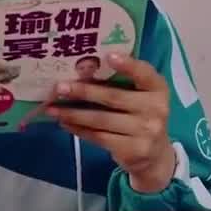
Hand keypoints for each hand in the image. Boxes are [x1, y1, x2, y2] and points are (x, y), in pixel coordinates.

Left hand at [47, 53, 177, 192]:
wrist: (155, 154)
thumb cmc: (140, 116)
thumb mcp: (140, 97)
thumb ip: (122, 83)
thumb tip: (82, 70)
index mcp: (157, 89)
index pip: (144, 74)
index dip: (127, 65)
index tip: (108, 56)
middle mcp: (156, 109)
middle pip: (114, 97)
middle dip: (83, 92)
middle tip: (60, 87)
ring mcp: (146, 131)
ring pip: (101, 120)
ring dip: (73, 114)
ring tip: (53, 108)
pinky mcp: (133, 150)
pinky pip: (99, 137)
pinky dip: (79, 130)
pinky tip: (65, 123)